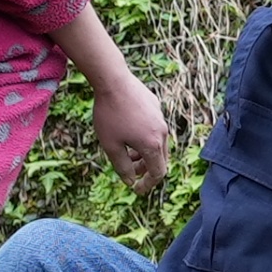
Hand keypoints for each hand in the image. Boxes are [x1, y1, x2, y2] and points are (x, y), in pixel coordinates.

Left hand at [94, 74, 172, 192]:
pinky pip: (153, 128)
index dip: (148, 184)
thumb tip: (130, 181)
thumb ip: (122, 167)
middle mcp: (162, 132)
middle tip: (129, 171)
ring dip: (143, 153)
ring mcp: (160, 118)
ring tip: (126, 152)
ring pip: (157, 143)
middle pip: (159, 159)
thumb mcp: (110, 146)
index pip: (158, 173)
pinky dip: (144, 137)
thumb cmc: (109, 114)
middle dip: (145, 169)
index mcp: (153, 145)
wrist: (113, 80)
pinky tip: (127, 131)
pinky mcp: (155, 107)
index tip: (136, 190)